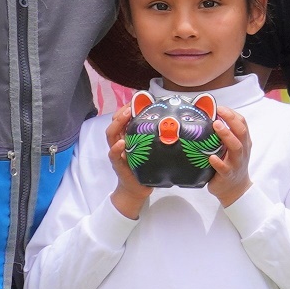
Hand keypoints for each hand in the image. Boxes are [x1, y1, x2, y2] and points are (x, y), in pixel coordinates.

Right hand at [105, 105, 152, 219]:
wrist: (138, 189)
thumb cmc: (147, 166)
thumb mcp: (153, 149)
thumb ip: (158, 137)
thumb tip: (178, 124)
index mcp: (128, 136)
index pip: (124, 118)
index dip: (129, 107)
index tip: (138, 99)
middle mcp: (120, 142)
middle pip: (115, 123)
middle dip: (122, 112)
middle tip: (132, 104)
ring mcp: (118, 153)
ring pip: (111, 135)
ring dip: (118, 124)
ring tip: (126, 115)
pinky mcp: (118, 165)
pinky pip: (114, 155)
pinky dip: (116, 149)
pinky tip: (121, 143)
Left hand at [206, 106, 253, 207]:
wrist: (235, 190)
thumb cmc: (230, 165)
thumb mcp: (231, 149)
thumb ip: (225, 136)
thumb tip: (207, 119)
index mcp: (243, 142)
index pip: (242, 123)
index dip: (232, 114)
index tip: (219, 107)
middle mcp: (242, 150)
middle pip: (241, 132)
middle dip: (231, 120)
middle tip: (219, 112)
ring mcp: (236, 163)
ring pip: (236, 147)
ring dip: (227, 135)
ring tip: (216, 126)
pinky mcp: (228, 175)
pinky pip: (225, 168)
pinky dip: (219, 162)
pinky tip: (211, 157)